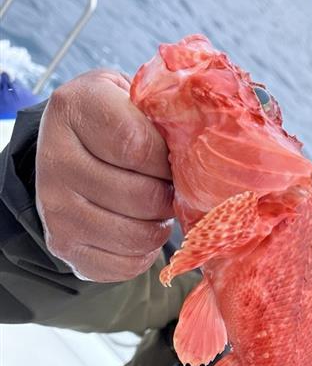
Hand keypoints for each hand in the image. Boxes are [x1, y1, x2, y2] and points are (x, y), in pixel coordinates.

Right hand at [36, 69, 174, 281]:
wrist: (71, 151)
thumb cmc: (119, 122)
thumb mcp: (135, 101)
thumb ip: (165, 116)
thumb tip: (204, 151)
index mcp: (74, 108)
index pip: (137, 146)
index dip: (168, 160)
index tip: (173, 159)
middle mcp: (55, 159)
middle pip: (141, 196)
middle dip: (169, 196)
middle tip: (171, 188)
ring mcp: (54, 208)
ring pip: (137, 235)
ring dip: (160, 226)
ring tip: (158, 208)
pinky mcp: (63, 246)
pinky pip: (125, 264)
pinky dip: (145, 253)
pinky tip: (140, 229)